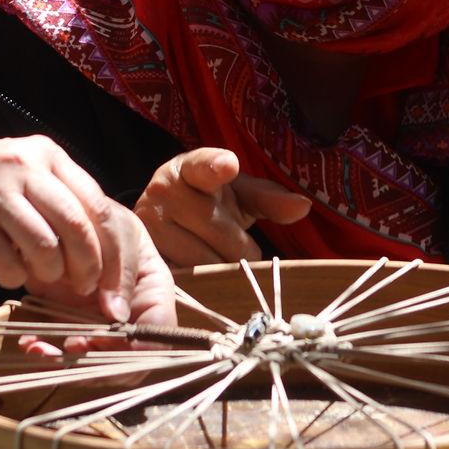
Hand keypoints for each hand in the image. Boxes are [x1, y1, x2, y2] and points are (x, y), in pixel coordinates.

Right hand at [0, 134, 174, 324]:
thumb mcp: (28, 177)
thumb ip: (64, 202)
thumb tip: (107, 253)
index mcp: (48, 156)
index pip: (98, 206)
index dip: (113, 252)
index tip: (115, 286)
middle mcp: (26, 167)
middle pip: (77, 226)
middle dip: (89, 268)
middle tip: (87, 291)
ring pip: (46, 246)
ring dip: (50, 273)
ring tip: (42, 276)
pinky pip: (7, 263)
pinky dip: (14, 277)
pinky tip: (8, 271)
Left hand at [27, 207, 176, 350]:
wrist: (64, 216)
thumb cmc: (101, 217)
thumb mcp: (119, 231)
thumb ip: (122, 267)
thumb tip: (117, 317)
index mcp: (155, 294)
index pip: (158, 337)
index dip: (134, 348)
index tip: (101, 339)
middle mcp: (132, 318)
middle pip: (124, 362)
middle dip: (95, 362)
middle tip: (68, 347)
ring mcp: (100, 326)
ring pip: (92, 364)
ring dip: (67, 363)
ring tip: (42, 349)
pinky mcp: (70, 326)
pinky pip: (62, 351)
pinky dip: (47, 350)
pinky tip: (30, 343)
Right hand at [134, 147, 311, 266]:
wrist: (165, 218)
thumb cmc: (209, 203)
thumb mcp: (238, 195)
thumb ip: (269, 199)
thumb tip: (303, 206)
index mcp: (189, 167)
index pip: (203, 165)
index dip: (215, 166)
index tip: (229, 165)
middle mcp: (163, 190)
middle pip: (220, 231)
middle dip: (239, 247)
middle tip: (235, 246)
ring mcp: (149, 224)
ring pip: (205, 261)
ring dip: (221, 268)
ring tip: (216, 257)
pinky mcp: (145, 256)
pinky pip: (186, 280)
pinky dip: (201, 283)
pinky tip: (200, 275)